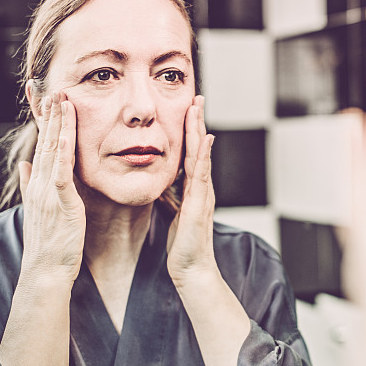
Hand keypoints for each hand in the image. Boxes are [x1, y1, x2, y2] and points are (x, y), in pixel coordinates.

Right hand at [18, 89, 85, 283]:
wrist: (46, 269)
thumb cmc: (49, 242)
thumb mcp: (40, 209)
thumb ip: (31, 186)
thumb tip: (25, 166)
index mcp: (39, 184)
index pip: (43, 146)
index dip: (45, 123)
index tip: (47, 100)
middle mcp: (40, 183)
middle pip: (46, 142)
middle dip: (50, 115)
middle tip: (54, 88)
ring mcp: (49, 191)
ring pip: (53, 151)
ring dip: (58, 125)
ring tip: (61, 100)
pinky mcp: (61, 201)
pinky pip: (62, 172)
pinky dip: (63, 151)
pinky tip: (66, 134)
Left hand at [167, 95, 216, 283]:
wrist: (192, 268)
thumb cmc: (183, 245)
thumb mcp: (173, 213)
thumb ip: (170, 196)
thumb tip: (160, 182)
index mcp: (193, 188)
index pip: (191, 153)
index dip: (189, 130)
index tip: (187, 108)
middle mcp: (201, 187)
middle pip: (199, 147)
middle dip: (196, 122)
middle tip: (196, 97)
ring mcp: (203, 193)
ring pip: (201, 155)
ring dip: (200, 130)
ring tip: (199, 108)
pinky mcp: (200, 203)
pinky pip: (202, 174)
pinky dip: (205, 155)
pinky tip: (205, 139)